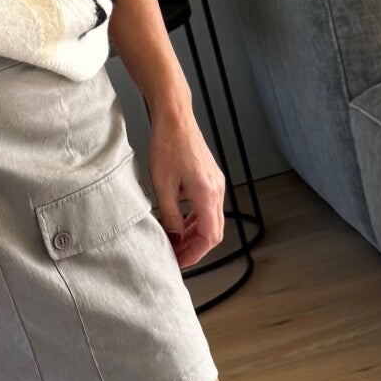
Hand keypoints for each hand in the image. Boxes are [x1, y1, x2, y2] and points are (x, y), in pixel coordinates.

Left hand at [146, 103, 224, 269]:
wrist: (175, 118)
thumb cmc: (168, 145)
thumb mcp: (162, 186)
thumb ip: (170, 216)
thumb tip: (174, 237)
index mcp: (207, 193)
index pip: (209, 237)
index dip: (195, 254)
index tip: (180, 262)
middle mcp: (217, 190)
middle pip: (214, 231)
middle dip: (195, 248)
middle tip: (175, 257)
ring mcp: (216, 184)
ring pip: (211, 220)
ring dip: (194, 235)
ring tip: (175, 244)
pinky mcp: (210, 179)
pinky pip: (207, 207)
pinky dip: (195, 221)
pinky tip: (179, 224)